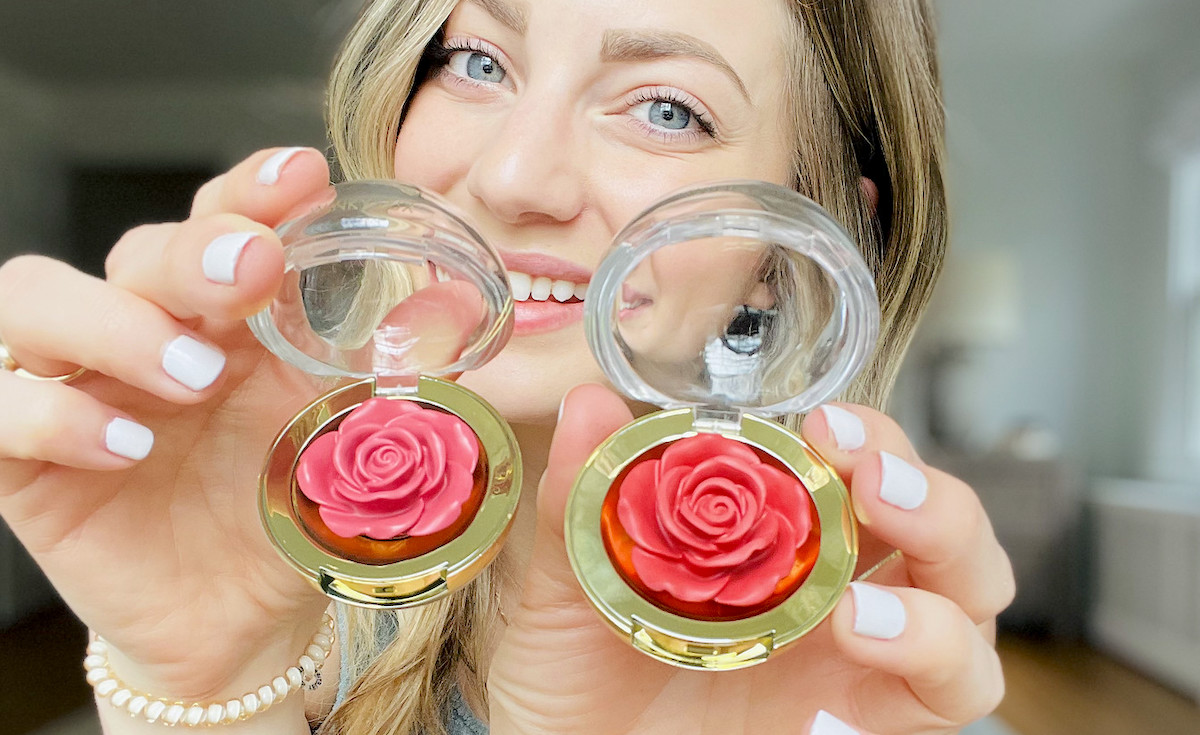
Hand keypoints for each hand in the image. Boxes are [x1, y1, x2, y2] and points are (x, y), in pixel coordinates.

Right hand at [0, 147, 335, 699]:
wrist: (245, 621)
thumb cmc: (291, 516)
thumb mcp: (346, 441)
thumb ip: (383, 377)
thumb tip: (454, 315)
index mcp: (228, 319)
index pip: (222, 223)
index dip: (250, 191)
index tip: (301, 177)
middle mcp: (146, 335)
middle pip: (137, 252)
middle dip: (192, 251)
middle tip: (249, 270)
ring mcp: (77, 389)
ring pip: (34, 300)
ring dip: (114, 322)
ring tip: (192, 377)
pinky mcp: (24, 461)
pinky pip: (0, 406)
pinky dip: (52, 414)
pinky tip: (124, 447)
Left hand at [487, 386, 1013, 734]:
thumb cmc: (575, 679)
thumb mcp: (565, 588)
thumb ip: (580, 500)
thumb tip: (589, 406)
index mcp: (780, 544)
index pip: (864, 472)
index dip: (873, 440)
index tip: (829, 423)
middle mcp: (835, 596)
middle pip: (944, 531)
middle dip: (932, 495)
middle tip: (873, 479)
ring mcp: (856, 663)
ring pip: (970, 608)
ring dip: (946, 576)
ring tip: (862, 599)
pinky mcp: (860, 724)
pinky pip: (944, 699)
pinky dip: (930, 659)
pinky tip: (862, 637)